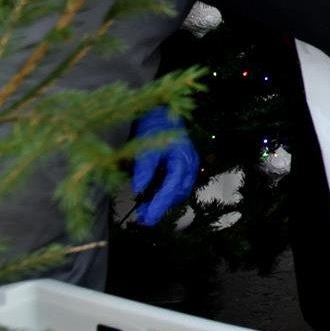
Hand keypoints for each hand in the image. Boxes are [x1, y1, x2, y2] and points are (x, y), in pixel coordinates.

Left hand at [129, 106, 198, 225]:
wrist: (162, 112)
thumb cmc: (153, 128)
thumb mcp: (145, 147)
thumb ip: (143, 169)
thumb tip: (138, 190)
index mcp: (182, 159)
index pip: (171, 188)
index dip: (160, 204)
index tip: (148, 218)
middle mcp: (190, 164)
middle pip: (178, 192)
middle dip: (162, 206)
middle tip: (144, 218)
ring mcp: (190, 164)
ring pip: (180, 190)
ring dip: (165, 200)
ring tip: (146, 209)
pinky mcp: (186, 165)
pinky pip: (179, 184)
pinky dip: (168, 192)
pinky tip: (155, 195)